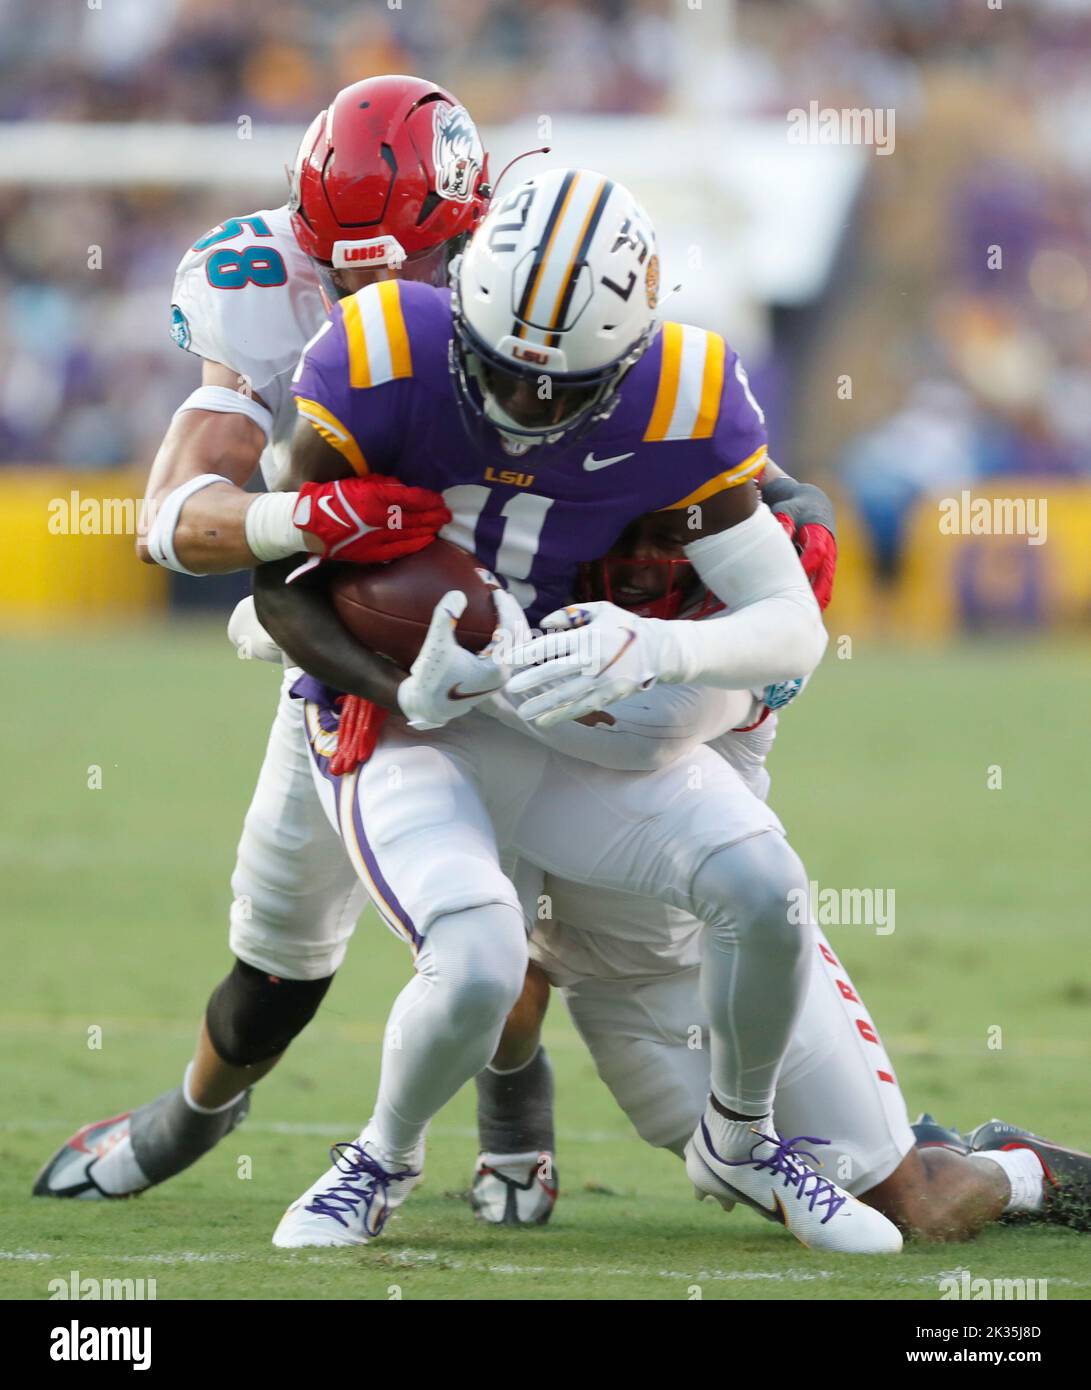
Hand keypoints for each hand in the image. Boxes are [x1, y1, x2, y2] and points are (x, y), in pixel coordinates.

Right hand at [293, 475, 450, 564]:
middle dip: (434, 515)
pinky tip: (426, 540)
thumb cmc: (333, 497)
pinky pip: (399, 549)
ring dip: (428, 529)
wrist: (309, 524)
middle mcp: (378, 518)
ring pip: (410, 533)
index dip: (429, 500)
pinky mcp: (371, 552)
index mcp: (374, 497)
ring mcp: (375, 537)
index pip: (411, 498)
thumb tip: (405, 489)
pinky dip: (415, 544)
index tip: (439, 500)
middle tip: (447, 515)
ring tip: (440, 526)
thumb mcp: (358, 482)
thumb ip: (383, 484)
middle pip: (415, 517)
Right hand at [396, 587, 525, 730]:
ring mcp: (500, 677)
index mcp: (496, 667)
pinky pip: (508, 652)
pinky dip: (506, 635)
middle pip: (521, 637)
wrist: (426, 706)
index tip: (494, 590)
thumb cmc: (430, 679)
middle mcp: (503, 674)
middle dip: (514, 612)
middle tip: (501, 593)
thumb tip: (458, 594)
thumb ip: (445, 617)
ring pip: (518, 646)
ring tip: (502, 605)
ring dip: (513, 624)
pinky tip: (494, 623)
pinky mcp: (493, 677)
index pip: (510, 630)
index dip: (504, 606)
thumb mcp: (435, 646)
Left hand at [507, 601, 660, 728]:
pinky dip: (562, 715)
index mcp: (588, 636)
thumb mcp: (600, 611)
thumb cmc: (625, 626)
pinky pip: (582, 707)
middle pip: (556, 671)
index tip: (509, 660)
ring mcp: (602, 680)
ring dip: (543, 704)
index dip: (528, 653)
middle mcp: (593, 659)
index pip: (551, 645)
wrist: (660, 649)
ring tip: (523, 712)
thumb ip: (570, 613)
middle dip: (531, 680)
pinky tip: (544, 721)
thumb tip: (544, 623)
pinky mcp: (610, 695)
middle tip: (509, 688)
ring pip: (567, 695)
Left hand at [775, 511, 836, 610]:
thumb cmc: (794, 507)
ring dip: (817, 602)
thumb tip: (783, 534)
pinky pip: (820, 588)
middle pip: (825, 575)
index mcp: (821, 533)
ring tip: (805, 621)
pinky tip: (799, 616)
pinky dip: (813, 601)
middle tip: (805, 609)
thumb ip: (785, 520)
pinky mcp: (824, 570)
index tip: (797, 575)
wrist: (811, 505)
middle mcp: (828, 550)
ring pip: (825, 585)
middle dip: (817, 592)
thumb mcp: (789, 508)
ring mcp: (828, 562)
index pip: (817, 551)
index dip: (808, 564)